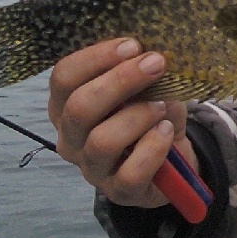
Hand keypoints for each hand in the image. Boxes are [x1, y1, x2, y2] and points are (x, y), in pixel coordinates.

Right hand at [47, 37, 196, 208]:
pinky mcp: (119, 191)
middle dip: (120, 80)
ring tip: (161, 106)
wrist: (173, 160)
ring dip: (137, 116)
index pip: (63, 78)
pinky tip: (166, 132)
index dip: (96, 58)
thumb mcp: (146, 88)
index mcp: (67, 106)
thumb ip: (142, 71)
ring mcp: (92, 168)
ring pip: (102, 141)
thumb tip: (151, 51)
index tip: (133, 45)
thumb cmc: (150, 116)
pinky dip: (152, 147)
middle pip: (79, 108)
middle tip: (155, 63)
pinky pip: (131, 172)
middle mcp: (71, 139)